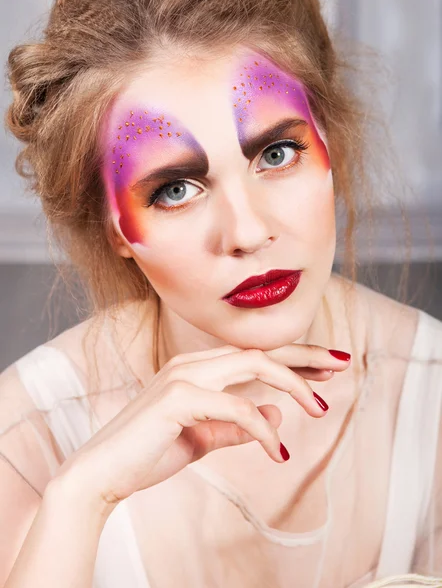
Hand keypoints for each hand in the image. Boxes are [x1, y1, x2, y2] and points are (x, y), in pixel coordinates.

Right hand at [55, 343, 349, 511]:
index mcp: (197, 369)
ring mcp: (184, 376)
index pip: (254, 355)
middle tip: (340, 363)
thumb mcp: (202, 439)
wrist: (102, 472)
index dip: (293, 358)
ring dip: (294, 385)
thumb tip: (275, 417)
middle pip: (261, 350)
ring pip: (254, 365)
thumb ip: (236, 427)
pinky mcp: (178, 398)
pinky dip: (263, 430)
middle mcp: (192, 363)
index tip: (326, 367)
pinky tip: (279, 453)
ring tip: (322, 407)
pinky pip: (236, 408)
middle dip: (304, 356)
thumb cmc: (149, 452)